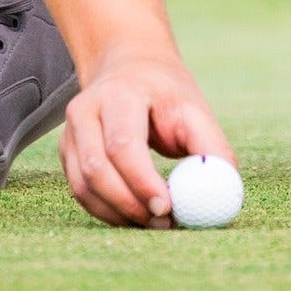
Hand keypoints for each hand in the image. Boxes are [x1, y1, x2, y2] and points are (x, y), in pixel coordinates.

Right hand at [58, 43, 232, 227]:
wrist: (129, 67)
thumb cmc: (166, 94)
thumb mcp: (193, 109)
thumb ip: (210, 147)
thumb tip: (224, 189)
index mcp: (119, 94)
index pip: (123, 145)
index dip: (142, 183)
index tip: (168, 208)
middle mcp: (86, 110)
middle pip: (97, 168)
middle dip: (130, 204)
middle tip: (162, 223)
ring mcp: (70, 132)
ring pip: (83, 185)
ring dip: (117, 213)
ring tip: (152, 221)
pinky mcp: (66, 152)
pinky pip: (80, 191)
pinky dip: (106, 211)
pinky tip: (133, 214)